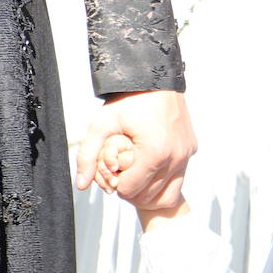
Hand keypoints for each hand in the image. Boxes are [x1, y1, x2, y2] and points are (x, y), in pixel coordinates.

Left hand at [74, 91, 196, 209]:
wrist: (155, 75)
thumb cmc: (129, 98)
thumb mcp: (102, 124)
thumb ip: (88, 155)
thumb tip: (81, 184)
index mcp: (154, 153)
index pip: (131, 190)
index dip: (116, 184)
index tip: (112, 170)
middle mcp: (175, 157)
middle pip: (148, 197)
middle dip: (132, 190)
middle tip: (121, 173)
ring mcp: (186, 155)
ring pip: (166, 195)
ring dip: (148, 190)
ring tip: (135, 174)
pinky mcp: (191, 150)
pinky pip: (177, 180)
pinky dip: (162, 181)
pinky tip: (149, 168)